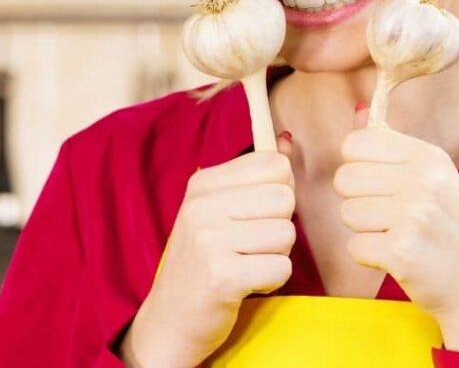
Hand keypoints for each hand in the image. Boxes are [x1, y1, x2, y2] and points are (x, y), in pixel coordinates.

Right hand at [122, 136, 296, 366]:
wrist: (171, 318)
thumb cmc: (204, 260)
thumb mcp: (220, 209)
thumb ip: (254, 176)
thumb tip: (287, 140)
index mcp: (202, 183)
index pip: (274, 165)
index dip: (279, 192)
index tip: (256, 215)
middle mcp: (201, 206)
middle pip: (284, 198)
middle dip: (279, 227)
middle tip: (250, 246)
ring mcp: (208, 240)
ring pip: (286, 234)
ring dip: (276, 256)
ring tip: (246, 264)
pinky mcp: (221, 276)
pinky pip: (281, 268)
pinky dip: (272, 281)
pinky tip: (245, 284)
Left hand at [334, 105, 458, 350]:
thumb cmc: (450, 229)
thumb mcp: (433, 177)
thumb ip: (393, 147)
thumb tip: (358, 111)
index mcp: (428, 156)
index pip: (355, 143)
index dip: (358, 167)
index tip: (382, 185)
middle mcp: (422, 180)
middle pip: (345, 178)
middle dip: (359, 201)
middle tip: (391, 218)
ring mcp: (413, 215)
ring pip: (347, 212)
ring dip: (366, 230)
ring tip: (399, 236)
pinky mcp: (401, 251)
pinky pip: (354, 246)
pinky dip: (370, 257)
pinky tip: (398, 257)